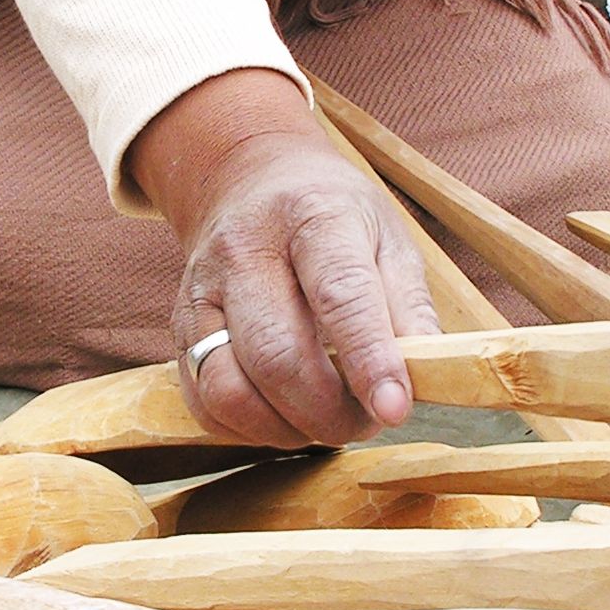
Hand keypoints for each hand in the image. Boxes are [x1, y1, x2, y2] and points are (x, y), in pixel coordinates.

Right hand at [130, 71, 437, 448]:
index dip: (369, 360)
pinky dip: (247, 430)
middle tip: (364, 422)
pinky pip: (203, 401)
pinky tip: (283, 418)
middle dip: (328, 411)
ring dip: (285, 429)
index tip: (395, 409)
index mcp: (313, 216)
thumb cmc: (332, 219)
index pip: (340, 295)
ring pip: (229, 388)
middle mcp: (245, 250)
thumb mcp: (387, 237)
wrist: (248, 179)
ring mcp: (203, 289)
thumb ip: (409, 307)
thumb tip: (430, 373)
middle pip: (277, 353)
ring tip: (324, 423)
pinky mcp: (180, 326)